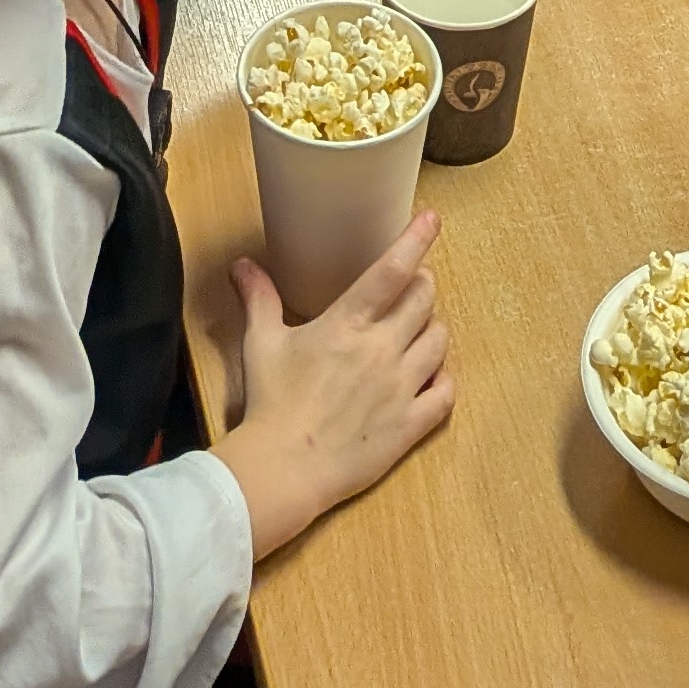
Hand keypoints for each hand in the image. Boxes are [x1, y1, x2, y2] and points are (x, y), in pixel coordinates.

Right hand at [221, 215, 452, 555]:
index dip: (415, 240)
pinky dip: (443, 379)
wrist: (283, 468)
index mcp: (348, 324)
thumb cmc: (270, 402)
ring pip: (439, 341)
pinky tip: (431, 376)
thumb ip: (259, 298)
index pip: (392, 270)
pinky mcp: (410, 425)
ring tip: (417, 330)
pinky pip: (445, 393)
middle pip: (423, 299)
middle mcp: (382, 349)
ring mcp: (401, 388)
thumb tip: (242, 264)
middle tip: (411, 286)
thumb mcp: (261, 343)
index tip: (431, 219)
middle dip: (422, 285)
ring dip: (432, 328)